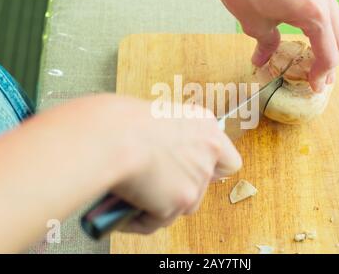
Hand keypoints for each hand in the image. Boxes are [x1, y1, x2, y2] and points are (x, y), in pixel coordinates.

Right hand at [110, 98, 241, 233]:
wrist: (110, 136)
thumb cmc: (121, 121)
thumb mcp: (155, 118)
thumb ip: (170, 137)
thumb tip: (159, 153)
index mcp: (204, 125)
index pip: (228, 159)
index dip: (212, 168)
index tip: (195, 171)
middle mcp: (208, 152)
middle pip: (203, 185)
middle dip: (179, 187)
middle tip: (156, 182)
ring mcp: (197, 178)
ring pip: (183, 206)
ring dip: (161, 204)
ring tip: (135, 195)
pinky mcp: (181, 200)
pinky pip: (157, 220)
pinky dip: (140, 218)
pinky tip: (124, 209)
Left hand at [190, 0, 338, 91]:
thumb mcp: (255, 24)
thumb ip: (267, 45)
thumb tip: (262, 60)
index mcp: (314, 14)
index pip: (328, 53)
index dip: (322, 73)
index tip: (315, 86)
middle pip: (338, 38)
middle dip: (330, 60)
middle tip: (320, 77)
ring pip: (336, 20)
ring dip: (331, 41)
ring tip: (321, 56)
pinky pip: (327, 4)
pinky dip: (326, 22)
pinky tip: (316, 28)